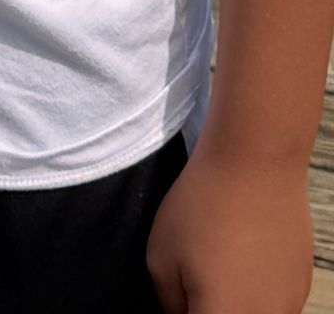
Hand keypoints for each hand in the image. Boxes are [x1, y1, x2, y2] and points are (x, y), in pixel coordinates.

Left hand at [145, 144, 313, 310]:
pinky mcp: (302, 287)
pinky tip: (245, 257)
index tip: (180, 294)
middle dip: (207, 305)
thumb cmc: (201, 207)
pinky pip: (274, 303)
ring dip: (234, 302)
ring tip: (219, 263)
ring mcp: (289, 307)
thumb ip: (170, 302)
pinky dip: (257, 291)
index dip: (184, 311)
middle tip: (195, 276)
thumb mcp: (160, 256)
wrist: (255, 164)